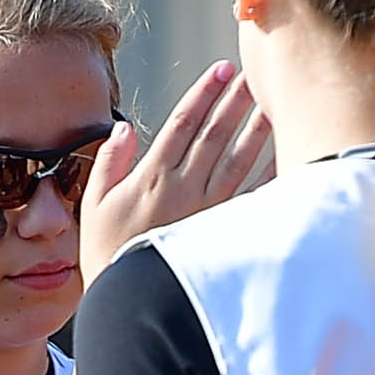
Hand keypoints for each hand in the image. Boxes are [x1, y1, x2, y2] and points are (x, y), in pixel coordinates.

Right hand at [77, 62, 273, 267]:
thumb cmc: (106, 254)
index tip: (221, 70)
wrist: (129, 305)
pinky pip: (249, 197)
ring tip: (270, 103)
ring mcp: (206, 210)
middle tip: (253, 74)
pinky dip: (267, 175)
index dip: (204, 93)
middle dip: (234, 100)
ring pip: (237, 159)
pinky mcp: (220, 232)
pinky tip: (281, 155)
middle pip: (214, 134)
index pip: (183, 122)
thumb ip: (109, 162)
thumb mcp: (93, 205)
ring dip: (255, 129)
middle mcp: (183, 188)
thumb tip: (125, 128)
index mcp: (152, 176)